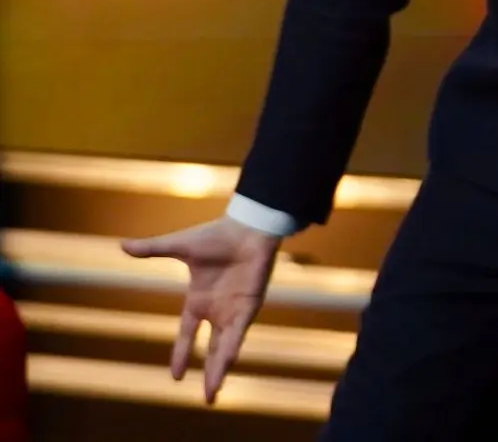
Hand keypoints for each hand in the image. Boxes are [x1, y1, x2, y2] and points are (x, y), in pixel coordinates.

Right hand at [122, 217, 279, 402]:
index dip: (182, 354)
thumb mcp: (179, 246)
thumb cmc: (217, 234)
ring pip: (226, 346)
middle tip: (207, 398)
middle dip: (209, 373)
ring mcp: (234, 308)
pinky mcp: (249, 304)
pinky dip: (232, 347)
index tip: (176, 376)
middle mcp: (217, 309)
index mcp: (198, 300)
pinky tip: (227, 364)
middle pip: (211, 348)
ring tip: (213, 394)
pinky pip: (239, 331)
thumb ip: (153, 250)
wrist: (248, 225)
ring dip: (220, 369)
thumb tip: (122, 245)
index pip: (187, 334)